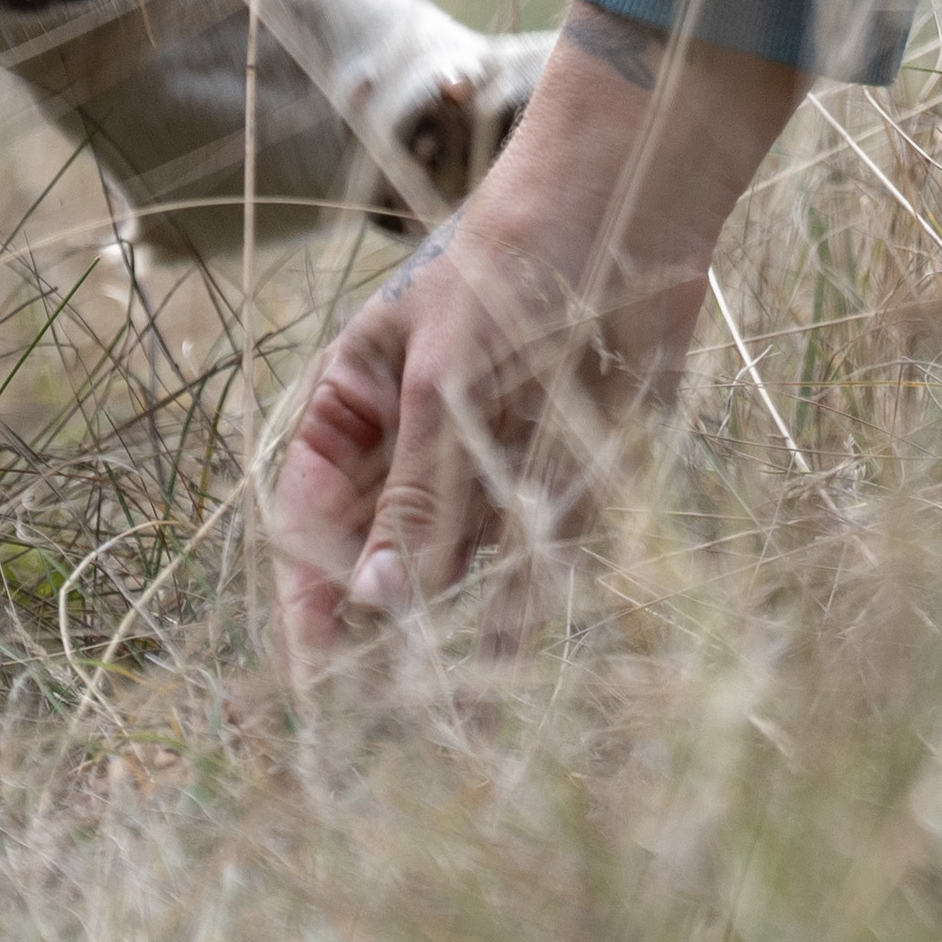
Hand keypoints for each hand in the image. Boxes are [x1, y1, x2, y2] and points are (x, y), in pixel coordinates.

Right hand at [271, 0, 800, 675]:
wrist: (630, 217)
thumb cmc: (508, 270)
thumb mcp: (446, 382)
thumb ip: (418, 495)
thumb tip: (380, 602)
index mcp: (353, 411)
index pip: (312, 526)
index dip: (311, 609)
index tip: (316, 691)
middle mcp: (412, 453)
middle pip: (379, 566)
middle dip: (379, 642)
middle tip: (383, 725)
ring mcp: (484, 473)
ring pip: (453, 580)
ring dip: (451, 644)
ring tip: (448, 722)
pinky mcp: (560, 486)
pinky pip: (530, 568)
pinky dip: (520, 614)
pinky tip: (510, 662)